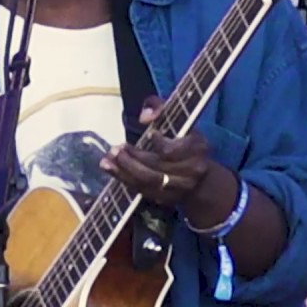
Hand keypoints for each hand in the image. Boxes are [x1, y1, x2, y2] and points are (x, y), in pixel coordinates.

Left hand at [100, 95, 215, 206]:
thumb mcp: (178, 119)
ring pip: (149, 181)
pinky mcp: (168, 200)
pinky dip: (125, 180)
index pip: (175, 150)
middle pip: (158, 166)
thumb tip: (144, 117)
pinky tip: (111, 169)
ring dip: (125, 171)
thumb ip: (160, 107)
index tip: (151, 134)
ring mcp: (180, 189)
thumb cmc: (184, 140)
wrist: (200, 176)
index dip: (160, 143)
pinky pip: (143, 191)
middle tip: (116, 149)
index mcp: (198, 148)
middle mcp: (192, 171)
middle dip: (134, 157)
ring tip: (107, 160)